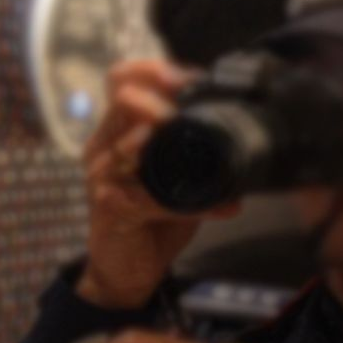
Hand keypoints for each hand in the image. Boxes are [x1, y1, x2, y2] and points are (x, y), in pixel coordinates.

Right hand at [76, 60, 239, 308]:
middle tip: (192, 111)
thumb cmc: (149, 222)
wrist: (124, 272)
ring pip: (133, 141)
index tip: (191, 81)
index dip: (156, 70)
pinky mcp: (110, 206)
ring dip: (172, 142)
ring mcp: (102, 176)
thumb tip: (240, 131)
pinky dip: (189, 203)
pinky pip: (153, 197)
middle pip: (123, 96)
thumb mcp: (173, 178)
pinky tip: (217, 207)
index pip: (122, 79)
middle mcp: (103, 147)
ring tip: (202, 152)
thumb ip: (192, 151)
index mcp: (116, 132)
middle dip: (164, 97)